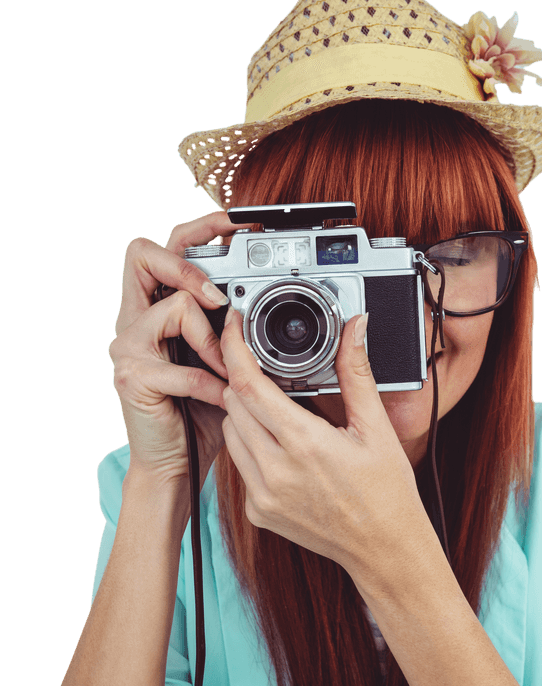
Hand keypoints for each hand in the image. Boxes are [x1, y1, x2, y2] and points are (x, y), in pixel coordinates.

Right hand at [109, 210, 249, 489]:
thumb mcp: (222, 361)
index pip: (164, 249)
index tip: (233, 221)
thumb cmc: (200, 413)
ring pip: (174, 307)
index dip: (196, 229)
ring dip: (211, 340)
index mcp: (154, 309)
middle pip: (142, 255)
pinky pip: (184, 368)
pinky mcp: (132, 377)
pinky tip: (224, 399)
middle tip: (219, 297)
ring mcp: (128, 346)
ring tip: (226, 371)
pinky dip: (213, 385)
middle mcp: (133, 320)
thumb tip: (269, 306)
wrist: (174, 464)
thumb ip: (232, 331)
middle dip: (188, 266)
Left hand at [219, 308, 430, 573]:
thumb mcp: (376, 429)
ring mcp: (263, 496)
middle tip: (269, 374)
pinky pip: (240, 467)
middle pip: (233, 405)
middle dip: (245, 382)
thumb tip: (354, 328)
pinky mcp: (258, 513)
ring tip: (279, 414)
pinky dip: (252, 449)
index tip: (236, 329)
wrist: (385, 550)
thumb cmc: (387, 493)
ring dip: (245, 415)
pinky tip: (282, 451)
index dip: (235, 350)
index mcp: (305, 444)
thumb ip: (356, 373)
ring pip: (231, 435)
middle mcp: (276, 472)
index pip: (248, 385)